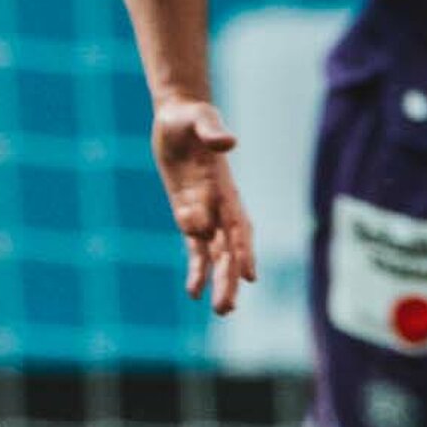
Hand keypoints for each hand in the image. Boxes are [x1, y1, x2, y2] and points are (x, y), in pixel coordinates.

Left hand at [152, 97, 255, 315]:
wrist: (179, 117)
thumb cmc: (192, 116)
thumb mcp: (200, 119)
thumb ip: (213, 131)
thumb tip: (228, 143)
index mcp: (226, 188)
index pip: (239, 225)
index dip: (244, 250)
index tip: (248, 276)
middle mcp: (219, 205)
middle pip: (228, 248)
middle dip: (229, 277)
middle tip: (227, 308)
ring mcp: (205, 211)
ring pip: (216, 254)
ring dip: (219, 281)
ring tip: (221, 310)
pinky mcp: (188, 212)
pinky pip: (194, 246)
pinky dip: (196, 268)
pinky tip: (193, 292)